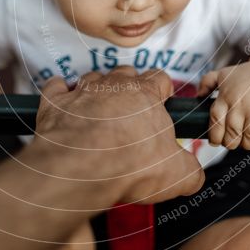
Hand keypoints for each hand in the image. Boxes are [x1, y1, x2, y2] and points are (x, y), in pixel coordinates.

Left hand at [34, 67, 204, 203]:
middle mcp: (114, 84)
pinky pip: (55, 87)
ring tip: (99, 114)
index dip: (163, 90)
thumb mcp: (177, 175)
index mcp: (146, 93)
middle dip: (130, 88)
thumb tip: (194, 175)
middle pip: (126, 73)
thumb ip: (191, 171)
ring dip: (97, 91)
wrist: (80, 169)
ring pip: (93, 78)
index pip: (160, 77)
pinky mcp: (55, 103)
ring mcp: (82, 90)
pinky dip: (60, 94)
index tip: (163, 104)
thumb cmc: (129, 166)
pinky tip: (64, 105)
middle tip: (131, 114)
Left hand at [197, 61, 249, 149]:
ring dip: (248, 142)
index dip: (215, 137)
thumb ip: (207, 82)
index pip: (216, 123)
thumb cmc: (248, 74)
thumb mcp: (224, 74)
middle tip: (233, 141)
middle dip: (231, 143)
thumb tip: (198, 96)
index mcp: (226, 97)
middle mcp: (239, 104)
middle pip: (232, 136)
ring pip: (249, 139)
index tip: (216, 141)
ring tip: (248, 137)